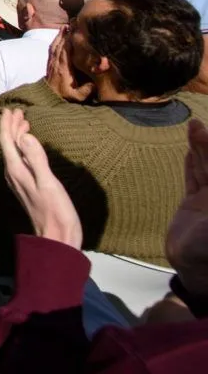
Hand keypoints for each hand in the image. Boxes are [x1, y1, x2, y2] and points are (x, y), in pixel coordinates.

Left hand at [0, 109, 81, 246]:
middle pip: (8, 145)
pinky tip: (30, 148)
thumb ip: (36, 159)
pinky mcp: (27, 186)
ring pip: (14, 152)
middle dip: (11, 128)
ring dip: (17, 137)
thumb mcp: (48, 182)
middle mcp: (14, 174)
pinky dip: (23, 149)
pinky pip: (20, 160)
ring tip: (24, 124)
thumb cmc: (55, 211)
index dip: (8, 124)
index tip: (11, 109)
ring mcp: (20, 181)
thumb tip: (23, 136)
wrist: (56, 237)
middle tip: (18, 112)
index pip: (7, 141)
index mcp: (16, 170)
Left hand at [45, 31, 93, 101]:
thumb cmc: (65, 96)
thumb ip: (87, 90)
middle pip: (60, 44)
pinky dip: (55, 41)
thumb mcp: (78, 96)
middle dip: (66, 34)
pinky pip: (52, 49)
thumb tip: (96, 82)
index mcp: (63, 68)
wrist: (48, 98)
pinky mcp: (50, 63)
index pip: (66, 50)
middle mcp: (56, 63)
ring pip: (55, 45)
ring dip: (60, 35)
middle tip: (72, 23)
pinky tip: (59, 36)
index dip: (70, 40)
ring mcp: (52, 62)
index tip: (75, 30)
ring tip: (66, 26)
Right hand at [167, 119, 207, 295]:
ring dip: (199, 148)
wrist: (194, 272)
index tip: (207, 133)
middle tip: (197, 125)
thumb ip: (204, 199)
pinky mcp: (193, 206)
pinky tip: (189, 151)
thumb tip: (201, 181)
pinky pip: (192, 179)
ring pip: (204, 168)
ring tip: (194, 128)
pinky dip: (191, 164)